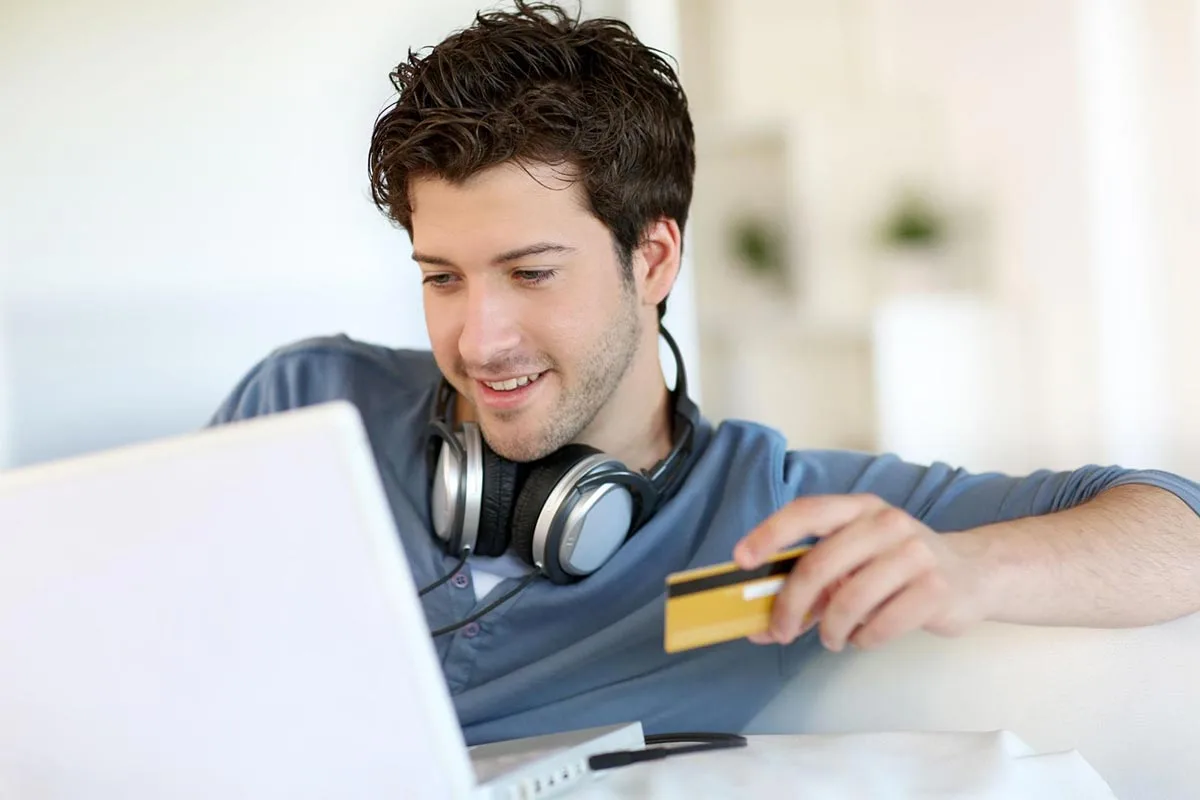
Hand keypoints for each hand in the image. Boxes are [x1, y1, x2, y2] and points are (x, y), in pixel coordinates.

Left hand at [732, 494, 990, 650]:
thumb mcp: (856, 558)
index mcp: (858, 507)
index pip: (806, 512)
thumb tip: (757, 625)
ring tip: (832, 639)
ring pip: (849, 600)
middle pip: (820, 564)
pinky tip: (865, 637)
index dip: (769, 534)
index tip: (742, 560)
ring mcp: (915, 553)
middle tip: (781, 632)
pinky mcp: (936, 588)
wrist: (973, 574)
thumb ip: (810, 582)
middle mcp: (886, 522)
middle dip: (791, 605)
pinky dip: (864, 639)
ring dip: (831, 630)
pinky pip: (881, 624)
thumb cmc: (898, 567)